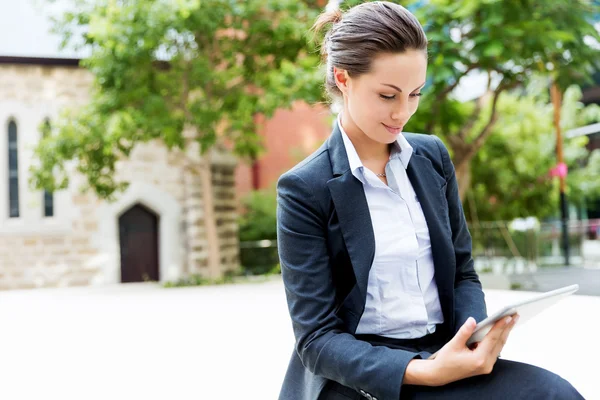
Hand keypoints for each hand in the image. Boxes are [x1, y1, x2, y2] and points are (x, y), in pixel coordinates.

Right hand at [403, 314, 518, 385]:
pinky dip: (498, 339)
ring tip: (511, 320)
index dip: (500, 326)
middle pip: (500, 342)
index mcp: (479, 359)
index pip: (492, 339)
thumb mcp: (453, 344)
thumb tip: (472, 320)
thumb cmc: (445, 360)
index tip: (508, 316)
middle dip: (507, 328)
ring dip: (505, 333)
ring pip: (499, 346)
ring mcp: (487, 366)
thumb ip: (464, 332)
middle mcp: (486, 364)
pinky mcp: (485, 365)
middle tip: (514, 314)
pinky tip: (501, 331)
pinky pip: (495, 350)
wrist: (440, 375)